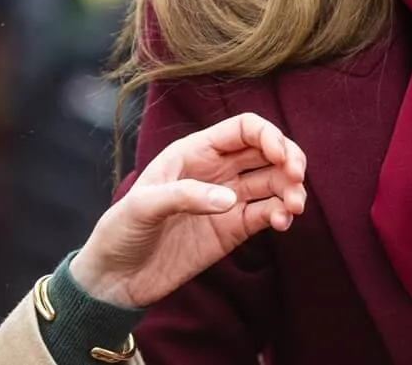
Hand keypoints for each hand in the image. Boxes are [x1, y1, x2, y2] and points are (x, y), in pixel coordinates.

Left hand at [70, 113, 306, 308]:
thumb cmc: (120, 232)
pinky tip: (283, 222)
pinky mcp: (235, 228)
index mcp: (196, 151)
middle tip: (297, 178)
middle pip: (268, 152)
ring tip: (294, 207)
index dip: (269, 136)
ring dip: (291, 190)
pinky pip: (268, 213)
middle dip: (289, 160)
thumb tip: (231, 199)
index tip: (282, 156)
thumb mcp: (142, 206)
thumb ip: (185, 195)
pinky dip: (282, 214)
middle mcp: (218, 170)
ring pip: (274, 182)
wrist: (113, 280)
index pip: (245, 129)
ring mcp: (229, 199)